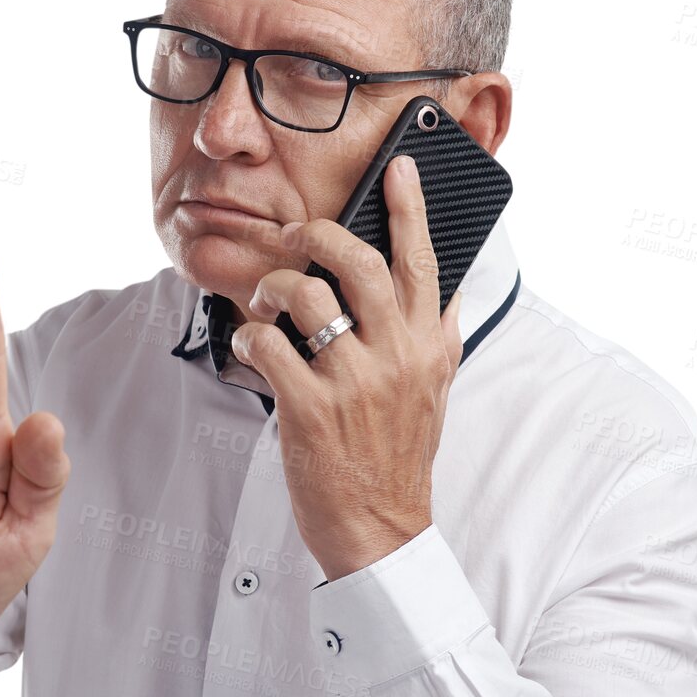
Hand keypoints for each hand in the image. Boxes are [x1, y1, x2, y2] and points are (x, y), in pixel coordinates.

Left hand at [230, 156, 463, 580]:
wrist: (381, 527)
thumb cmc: (398, 457)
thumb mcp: (434, 389)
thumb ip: (437, 335)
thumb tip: (448, 285)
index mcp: (426, 346)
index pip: (422, 262)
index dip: (409, 208)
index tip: (398, 169)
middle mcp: (394, 356)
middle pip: (358, 263)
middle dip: (319, 233)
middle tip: (298, 232)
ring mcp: (351, 381)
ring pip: (306, 296)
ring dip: (274, 288)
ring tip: (267, 301)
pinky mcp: (308, 408)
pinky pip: (267, 345)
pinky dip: (249, 336)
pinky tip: (252, 345)